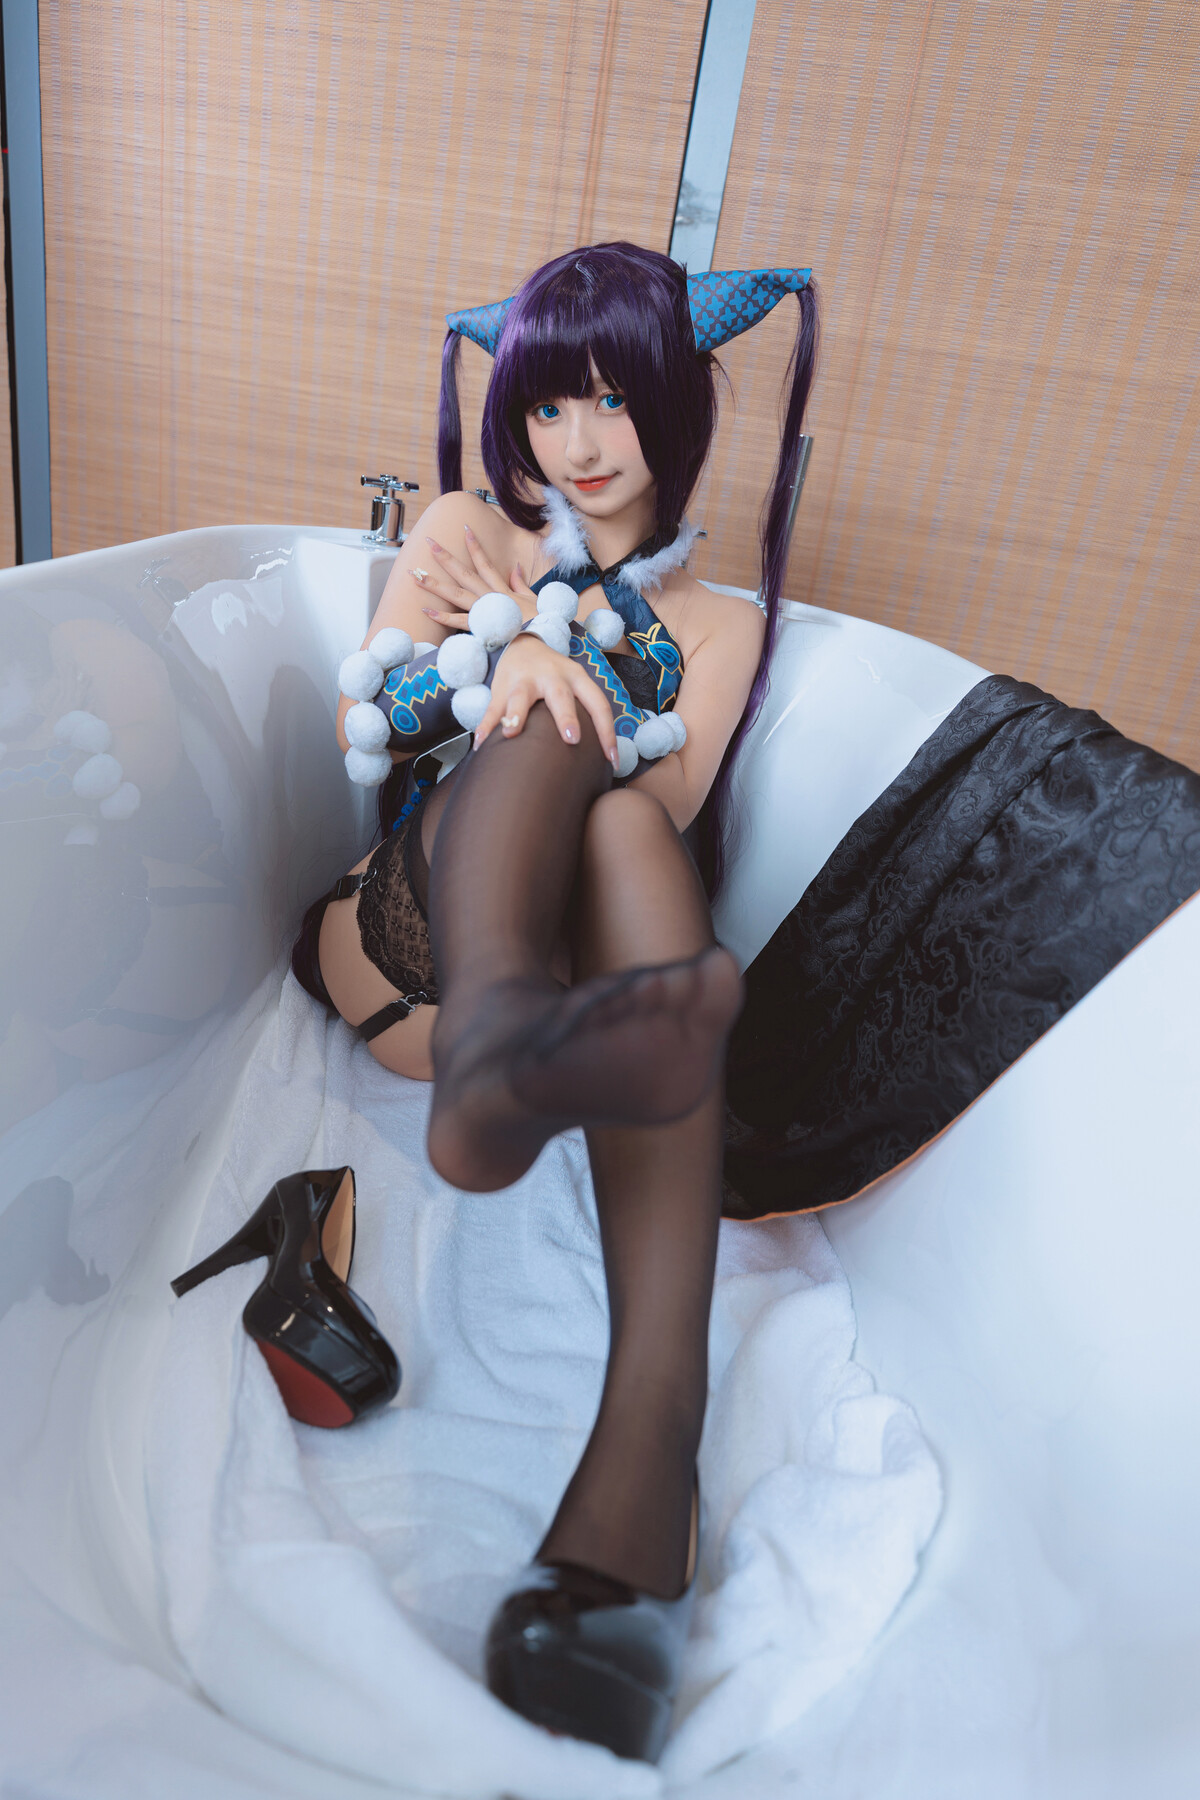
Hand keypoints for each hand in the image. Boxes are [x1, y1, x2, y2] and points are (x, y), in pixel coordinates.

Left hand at [412, 524, 537, 632]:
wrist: (543, 639)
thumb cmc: (540, 622)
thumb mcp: (533, 599)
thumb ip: (520, 583)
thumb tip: (515, 567)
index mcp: (501, 589)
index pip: (485, 563)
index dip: (474, 546)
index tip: (464, 528)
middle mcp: (490, 596)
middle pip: (464, 573)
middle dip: (445, 557)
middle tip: (428, 542)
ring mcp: (484, 610)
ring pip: (456, 594)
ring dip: (435, 584)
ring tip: (416, 575)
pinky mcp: (482, 627)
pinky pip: (459, 622)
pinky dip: (443, 617)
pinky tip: (426, 611)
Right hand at [475, 633, 618, 765]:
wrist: (524, 644)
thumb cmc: (556, 678)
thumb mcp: (574, 686)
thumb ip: (583, 713)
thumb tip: (598, 759)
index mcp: (577, 679)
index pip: (598, 704)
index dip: (608, 732)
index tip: (612, 760)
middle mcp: (553, 677)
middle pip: (561, 696)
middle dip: (566, 716)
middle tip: (572, 739)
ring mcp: (526, 680)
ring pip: (521, 695)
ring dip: (517, 713)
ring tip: (511, 732)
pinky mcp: (502, 687)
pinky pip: (493, 707)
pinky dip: (486, 725)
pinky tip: (481, 744)